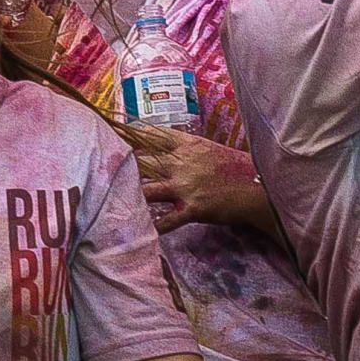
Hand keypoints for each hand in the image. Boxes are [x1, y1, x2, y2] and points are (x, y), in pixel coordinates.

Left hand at [117, 122, 267, 233]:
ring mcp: (186, 186)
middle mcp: (182, 162)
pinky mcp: (193, 208)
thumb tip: (161, 142)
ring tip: (107, 195)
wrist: (260, 189)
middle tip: (99, 164)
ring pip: (147, 189)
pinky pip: (167, 220)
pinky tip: (137, 230)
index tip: (110, 130)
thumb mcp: (209, 148)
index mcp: (187, 144)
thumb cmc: (236, 167)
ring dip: (128, 193)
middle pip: (142, 160)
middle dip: (120, 163)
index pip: (151, 135)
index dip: (129, 133)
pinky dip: (152, 226)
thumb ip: (184, 146)